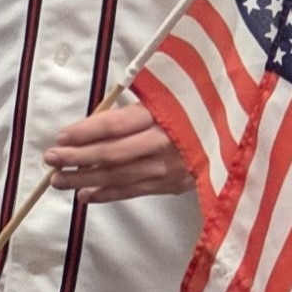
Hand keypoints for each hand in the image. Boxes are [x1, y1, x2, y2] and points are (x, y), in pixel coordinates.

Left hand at [43, 103, 192, 204]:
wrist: (240, 132)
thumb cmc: (197, 105)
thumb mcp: (170, 96)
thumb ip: (134, 111)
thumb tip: (92, 126)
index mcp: (163, 113)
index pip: (114, 125)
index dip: (84, 132)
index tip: (60, 137)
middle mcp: (165, 142)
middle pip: (112, 153)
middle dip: (77, 158)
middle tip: (50, 160)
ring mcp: (170, 167)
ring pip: (119, 176)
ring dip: (85, 179)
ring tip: (59, 180)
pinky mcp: (175, 184)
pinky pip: (134, 191)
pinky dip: (108, 194)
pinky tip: (85, 195)